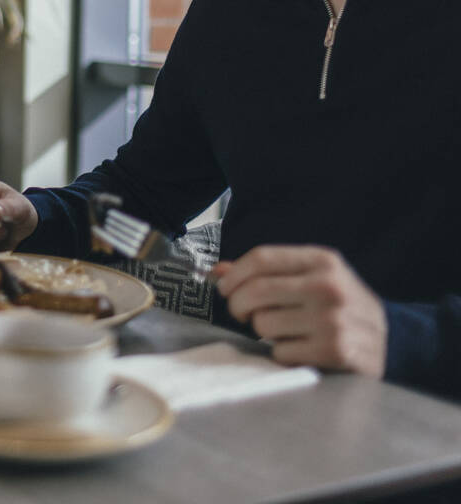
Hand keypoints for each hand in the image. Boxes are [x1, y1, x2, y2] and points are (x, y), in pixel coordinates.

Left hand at [215, 245, 386, 376]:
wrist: (393, 341)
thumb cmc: (339, 303)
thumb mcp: (311, 275)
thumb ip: (266, 271)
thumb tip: (216, 272)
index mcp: (322, 260)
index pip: (261, 258)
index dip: (234, 274)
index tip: (224, 287)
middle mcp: (327, 286)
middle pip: (256, 290)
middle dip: (238, 304)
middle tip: (242, 312)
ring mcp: (332, 320)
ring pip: (263, 324)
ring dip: (263, 331)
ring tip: (282, 329)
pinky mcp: (333, 352)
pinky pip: (279, 352)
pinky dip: (281, 352)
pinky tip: (298, 347)